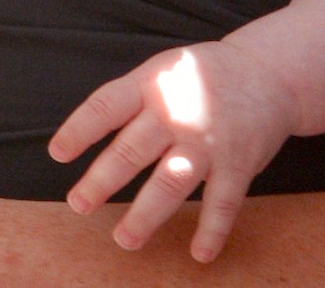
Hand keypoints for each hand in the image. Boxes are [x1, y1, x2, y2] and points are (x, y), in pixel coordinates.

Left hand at [49, 40, 300, 262]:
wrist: (267, 74)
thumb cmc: (200, 77)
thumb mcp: (159, 72)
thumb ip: (128, 100)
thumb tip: (86, 135)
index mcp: (150, 86)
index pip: (104, 107)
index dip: (79, 130)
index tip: (57, 154)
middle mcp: (176, 114)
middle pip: (131, 150)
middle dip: (101, 181)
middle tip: (78, 205)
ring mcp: (208, 141)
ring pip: (171, 182)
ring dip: (146, 215)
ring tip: (124, 239)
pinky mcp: (238, 164)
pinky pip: (223, 202)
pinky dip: (212, 230)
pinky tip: (198, 253)